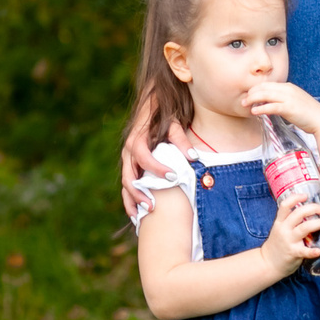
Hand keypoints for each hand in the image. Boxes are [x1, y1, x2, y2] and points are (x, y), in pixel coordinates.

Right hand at [121, 105, 204, 220]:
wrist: (151, 104)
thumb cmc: (164, 113)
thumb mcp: (173, 122)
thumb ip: (181, 139)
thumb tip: (194, 157)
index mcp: (137, 138)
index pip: (143, 156)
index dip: (155, 168)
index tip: (173, 177)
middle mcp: (128, 150)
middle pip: (129, 175)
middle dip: (139, 192)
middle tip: (152, 206)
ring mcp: (128, 159)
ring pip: (126, 182)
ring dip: (132, 199)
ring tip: (142, 216)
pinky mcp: (131, 165)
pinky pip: (128, 184)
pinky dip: (130, 199)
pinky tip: (137, 214)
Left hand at [244, 81, 319, 133]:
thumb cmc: (309, 114)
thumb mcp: (296, 101)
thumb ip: (284, 100)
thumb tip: (272, 105)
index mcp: (289, 87)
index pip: (267, 84)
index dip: (256, 89)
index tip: (249, 95)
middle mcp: (288, 90)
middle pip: (264, 88)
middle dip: (251, 93)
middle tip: (243, 100)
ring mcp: (288, 98)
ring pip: (265, 95)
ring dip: (252, 99)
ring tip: (244, 104)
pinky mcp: (289, 108)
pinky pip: (271, 106)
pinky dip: (261, 108)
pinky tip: (254, 112)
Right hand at [260, 184, 319, 272]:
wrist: (267, 264)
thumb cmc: (277, 245)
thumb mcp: (279, 229)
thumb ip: (290, 222)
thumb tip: (308, 212)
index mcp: (280, 222)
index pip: (285, 205)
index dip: (295, 198)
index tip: (306, 195)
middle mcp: (284, 230)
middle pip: (298, 213)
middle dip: (313, 208)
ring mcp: (288, 241)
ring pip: (304, 228)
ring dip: (319, 223)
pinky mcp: (293, 253)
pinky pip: (304, 251)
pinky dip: (312, 251)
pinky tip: (319, 251)